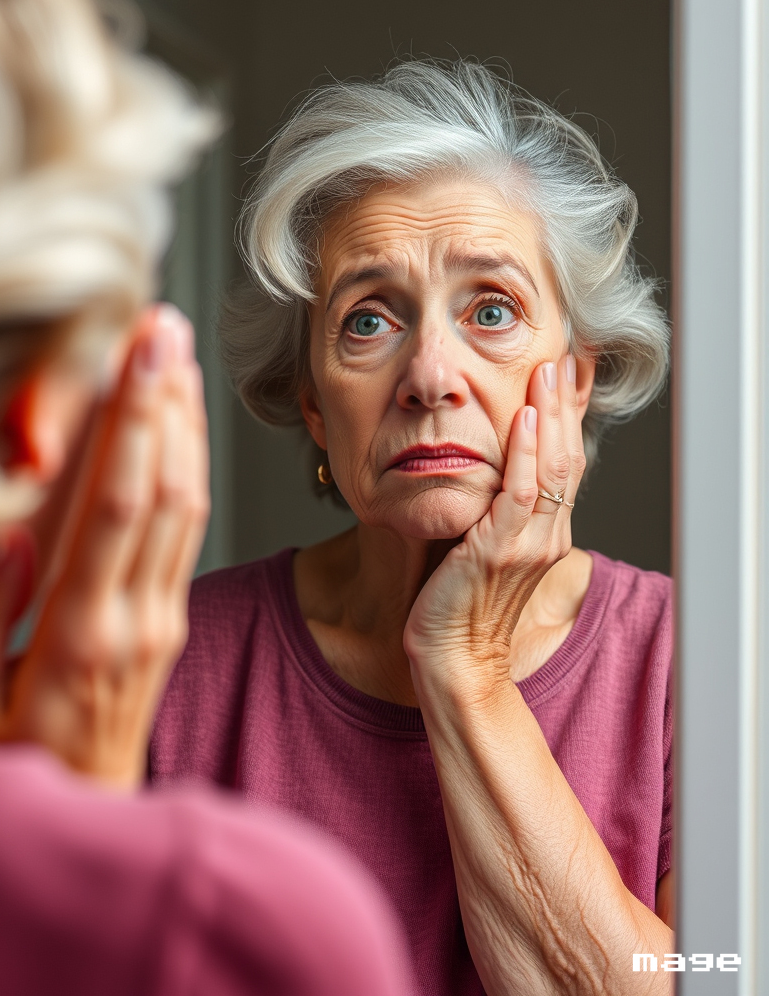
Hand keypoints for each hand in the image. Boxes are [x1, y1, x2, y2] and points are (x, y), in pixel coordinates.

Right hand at [0, 305, 208, 788]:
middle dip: (166, 400)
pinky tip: (181, 426)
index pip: (117, 507)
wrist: (85, 816)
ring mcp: (163, 619)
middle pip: (164, 490)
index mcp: (80, 634)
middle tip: (165, 327)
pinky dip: (188, 467)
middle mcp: (136, 618)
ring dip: (185, 424)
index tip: (137, 357)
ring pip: (187, 504)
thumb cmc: (11, 765)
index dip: (133, 424)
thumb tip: (1, 530)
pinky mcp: (172, 620)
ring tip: (178, 356)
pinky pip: (188, 529)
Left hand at [403, 355, 584, 685]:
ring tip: (547, 371)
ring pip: (551, 468)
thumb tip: (486, 479)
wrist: (454, 664)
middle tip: (562, 359)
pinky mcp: (499, 551)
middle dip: (564, 405)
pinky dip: (525, 453)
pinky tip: (523, 419)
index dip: (568, 420)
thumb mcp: (484, 555)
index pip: (565, 466)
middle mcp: (546, 538)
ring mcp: (527, 544)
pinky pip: (519, 493)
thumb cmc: (460, 612)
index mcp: (545, 537)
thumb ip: (494, 517)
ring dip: (550, 415)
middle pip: (567, 458)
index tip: (566, 378)